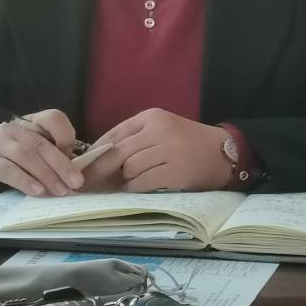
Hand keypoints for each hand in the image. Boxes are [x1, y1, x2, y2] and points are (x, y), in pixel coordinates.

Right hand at [0, 109, 84, 195]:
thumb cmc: (9, 153)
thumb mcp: (29, 146)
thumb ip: (49, 153)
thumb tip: (74, 173)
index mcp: (31, 122)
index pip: (53, 118)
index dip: (66, 135)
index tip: (76, 157)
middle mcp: (17, 129)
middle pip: (42, 144)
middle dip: (62, 164)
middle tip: (77, 183)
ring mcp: (1, 144)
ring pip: (27, 156)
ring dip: (47, 175)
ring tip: (61, 191)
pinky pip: (9, 171)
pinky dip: (26, 181)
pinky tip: (38, 192)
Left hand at [84, 108, 232, 191]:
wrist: (223, 152)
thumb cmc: (187, 142)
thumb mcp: (160, 130)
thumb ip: (133, 139)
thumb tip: (98, 158)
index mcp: (152, 116)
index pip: (115, 133)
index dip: (96, 152)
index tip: (82, 166)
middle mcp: (159, 129)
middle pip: (118, 152)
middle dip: (100, 169)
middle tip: (86, 183)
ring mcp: (169, 150)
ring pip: (130, 168)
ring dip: (124, 179)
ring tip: (126, 183)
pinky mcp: (176, 171)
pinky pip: (143, 182)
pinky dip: (136, 188)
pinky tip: (138, 188)